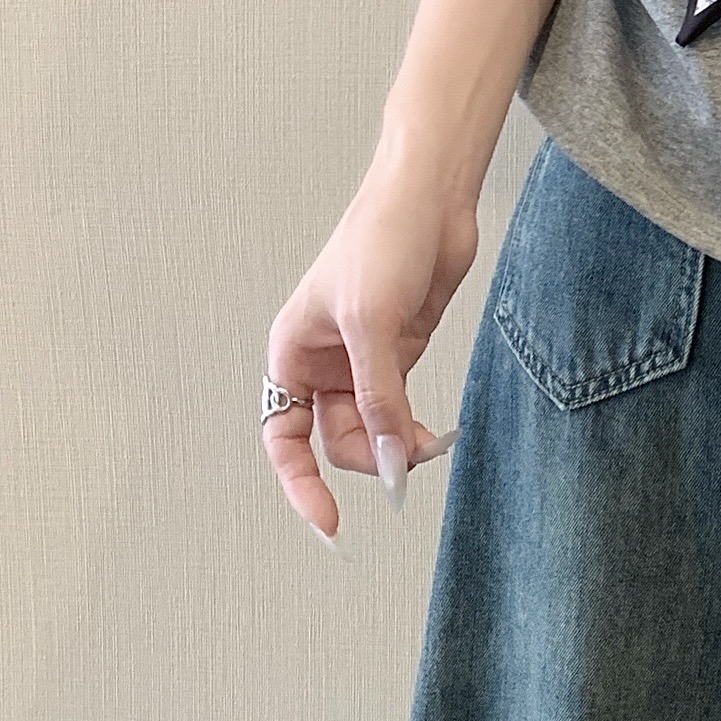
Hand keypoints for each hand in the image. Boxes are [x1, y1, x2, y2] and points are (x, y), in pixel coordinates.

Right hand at [262, 146, 480, 544]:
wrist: (431, 199)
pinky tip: (436, 436)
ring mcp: (364, 358)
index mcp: (293, 352)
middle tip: (407, 462)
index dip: (300, 483)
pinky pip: (400, 406)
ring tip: (430, 444)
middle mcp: (323, 361)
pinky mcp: (402, 350)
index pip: (283, 436)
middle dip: (368, 455)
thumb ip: (378, 395)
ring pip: (371, 427)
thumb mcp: (372, 324)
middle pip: (335, 438)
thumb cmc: (382, 240)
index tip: (329, 522)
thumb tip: (386, 459)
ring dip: (396, 444)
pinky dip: (415, 427)